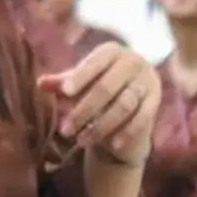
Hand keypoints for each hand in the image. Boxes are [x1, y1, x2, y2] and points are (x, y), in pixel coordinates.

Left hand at [45, 44, 157, 164]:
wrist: (128, 111)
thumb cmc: (98, 91)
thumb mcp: (78, 86)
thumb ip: (62, 83)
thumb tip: (40, 83)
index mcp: (111, 51)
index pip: (95, 62)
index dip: (80, 76)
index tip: (64, 92)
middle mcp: (133, 61)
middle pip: (107, 86)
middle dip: (84, 110)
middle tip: (65, 130)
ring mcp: (147, 80)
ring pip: (123, 104)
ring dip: (100, 125)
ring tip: (81, 141)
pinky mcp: (156, 101)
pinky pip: (141, 117)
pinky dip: (125, 131)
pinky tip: (111, 144)